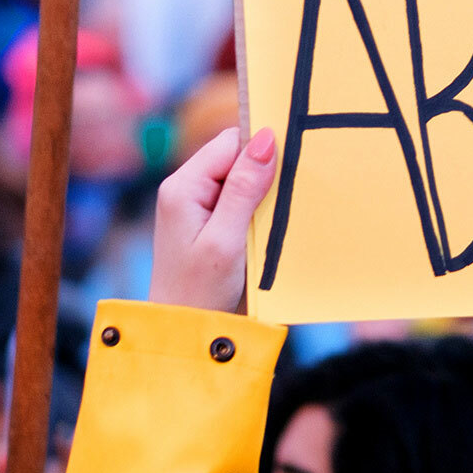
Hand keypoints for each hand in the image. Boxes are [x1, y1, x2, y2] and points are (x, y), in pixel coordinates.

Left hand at [148, 126, 277, 311]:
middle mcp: (185, 189)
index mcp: (183, 187)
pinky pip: (238, 198)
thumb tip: (266, 139)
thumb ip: (245, 189)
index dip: (261, 150)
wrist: (183, 333)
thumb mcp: (226, 240)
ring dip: (261, 193)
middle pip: (235, 156)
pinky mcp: (206, 221)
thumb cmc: (200, 292)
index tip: (290, 166)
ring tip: (269, 222)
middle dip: (262, 172)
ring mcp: (194, 205)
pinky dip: (256, 208)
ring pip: (240, 177)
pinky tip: (263, 229)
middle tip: (280, 201)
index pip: (230, 142)